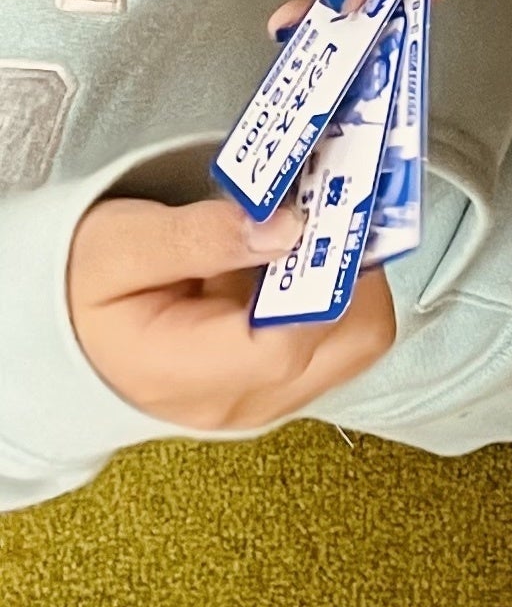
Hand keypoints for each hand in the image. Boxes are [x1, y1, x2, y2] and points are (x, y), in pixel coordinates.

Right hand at [69, 197, 395, 430]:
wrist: (58, 336)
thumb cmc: (77, 295)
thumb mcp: (119, 248)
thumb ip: (202, 236)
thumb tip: (286, 225)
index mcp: (192, 376)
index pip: (294, 339)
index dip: (328, 272)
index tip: (334, 211)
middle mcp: (245, 401)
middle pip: (353, 338)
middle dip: (355, 264)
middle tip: (333, 205)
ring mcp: (270, 398)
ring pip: (358, 337)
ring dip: (347, 274)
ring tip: (308, 227)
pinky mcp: (282, 384)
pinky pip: (337, 338)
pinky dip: (333, 290)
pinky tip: (296, 254)